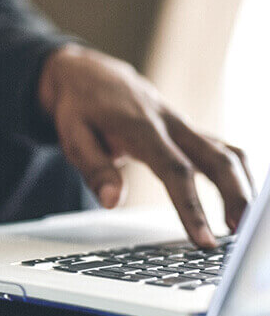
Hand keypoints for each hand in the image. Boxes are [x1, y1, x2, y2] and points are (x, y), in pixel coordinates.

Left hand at [38, 44, 253, 247]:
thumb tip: (111, 202)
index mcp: (141, 127)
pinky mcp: (187, 130)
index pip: (174, 170)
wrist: (88, 74)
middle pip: (217, 159)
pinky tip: (240, 201)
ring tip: (243, 226)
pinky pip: (222, 150)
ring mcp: (183, 125)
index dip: (192, 207)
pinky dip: (236, 175)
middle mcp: (170, 124)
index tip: (204, 240)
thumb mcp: (72, 136)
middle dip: (236, 197)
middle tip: (241, 235)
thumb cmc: (79, 107)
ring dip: (242, 187)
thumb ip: (94, 168)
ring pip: (227, 153)